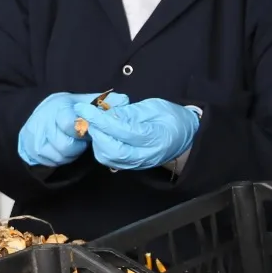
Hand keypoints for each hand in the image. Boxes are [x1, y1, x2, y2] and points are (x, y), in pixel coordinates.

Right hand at [18, 92, 126, 166]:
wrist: (39, 119)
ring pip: (59, 155)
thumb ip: (103, 102)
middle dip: (77, 145)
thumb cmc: (67, 110)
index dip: (81, 130)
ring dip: (70, 153)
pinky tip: (63, 149)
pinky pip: (51, 161)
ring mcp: (36, 135)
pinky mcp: (32, 149)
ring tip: (73, 144)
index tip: (87, 130)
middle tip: (81, 139)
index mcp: (59, 106)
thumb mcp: (84, 101)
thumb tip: (124, 100)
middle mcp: (44, 119)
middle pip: (65, 144)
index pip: (69, 122)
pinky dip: (61, 159)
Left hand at [74, 97, 199, 170]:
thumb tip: (107, 113)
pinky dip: (101, 147)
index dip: (100, 119)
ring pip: (108, 158)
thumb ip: (131, 112)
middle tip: (86, 116)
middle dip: (95, 132)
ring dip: (96, 140)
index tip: (84, 108)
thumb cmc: (172, 117)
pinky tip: (101, 133)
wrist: (186, 136)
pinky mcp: (132, 166)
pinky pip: (111, 160)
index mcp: (155, 137)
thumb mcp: (154, 106)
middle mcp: (146, 155)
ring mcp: (139, 163)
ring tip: (93, 123)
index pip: (122, 131)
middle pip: (112, 150)